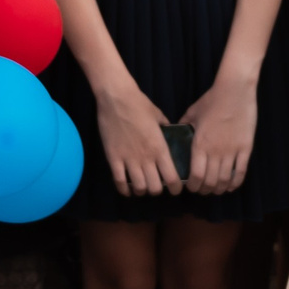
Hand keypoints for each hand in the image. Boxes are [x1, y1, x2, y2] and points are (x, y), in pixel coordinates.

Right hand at [96, 80, 181, 195]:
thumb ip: (166, 129)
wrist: (116, 98)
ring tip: (142, 187)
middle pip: (155, 188)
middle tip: (157, 186)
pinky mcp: (113, 158)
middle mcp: (146, 158)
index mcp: (160, 149)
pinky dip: (124, 190)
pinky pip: (119, 182)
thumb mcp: (160, 117)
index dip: (176, 189)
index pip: (172, 179)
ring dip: (141, 191)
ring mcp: (128, 159)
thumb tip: (171, 133)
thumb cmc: (140, 105)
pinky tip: (127, 190)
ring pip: (138, 188)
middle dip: (157, 191)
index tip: (176, 189)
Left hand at [180, 68, 256, 193]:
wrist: (234, 91)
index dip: (193, 186)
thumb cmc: (212, 100)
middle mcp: (215, 151)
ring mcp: (232, 151)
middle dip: (205, 190)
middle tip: (203, 190)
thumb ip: (184, 125)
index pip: (195, 175)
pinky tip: (231, 186)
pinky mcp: (245, 149)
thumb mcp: (192, 112)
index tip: (191, 187)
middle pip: (210, 181)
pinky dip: (236, 183)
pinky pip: (241, 172)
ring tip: (217, 190)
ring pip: (225, 180)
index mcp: (200, 144)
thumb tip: (177, 130)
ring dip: (220, 189)